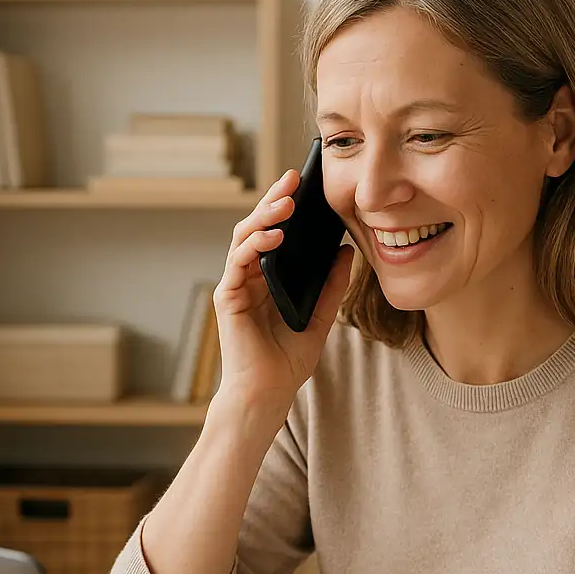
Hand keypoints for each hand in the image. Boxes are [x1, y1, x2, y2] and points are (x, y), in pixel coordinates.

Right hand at [212, 171, 354, 415]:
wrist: (268, 394)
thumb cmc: (287, 361)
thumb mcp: (321, 317)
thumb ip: (332, 285)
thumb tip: (347, 251)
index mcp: (268, 279)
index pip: (275, 233)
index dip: (287, 207)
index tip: (306, 185)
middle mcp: (248, 277)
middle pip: (257, 226)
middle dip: (274, 199)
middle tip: (294, 178)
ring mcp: (235, 285)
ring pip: (244, 236)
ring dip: (264, 215)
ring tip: (287, 203)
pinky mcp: (227, 297)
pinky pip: (238, 261)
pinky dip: (256, 244)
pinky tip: (276, 236)